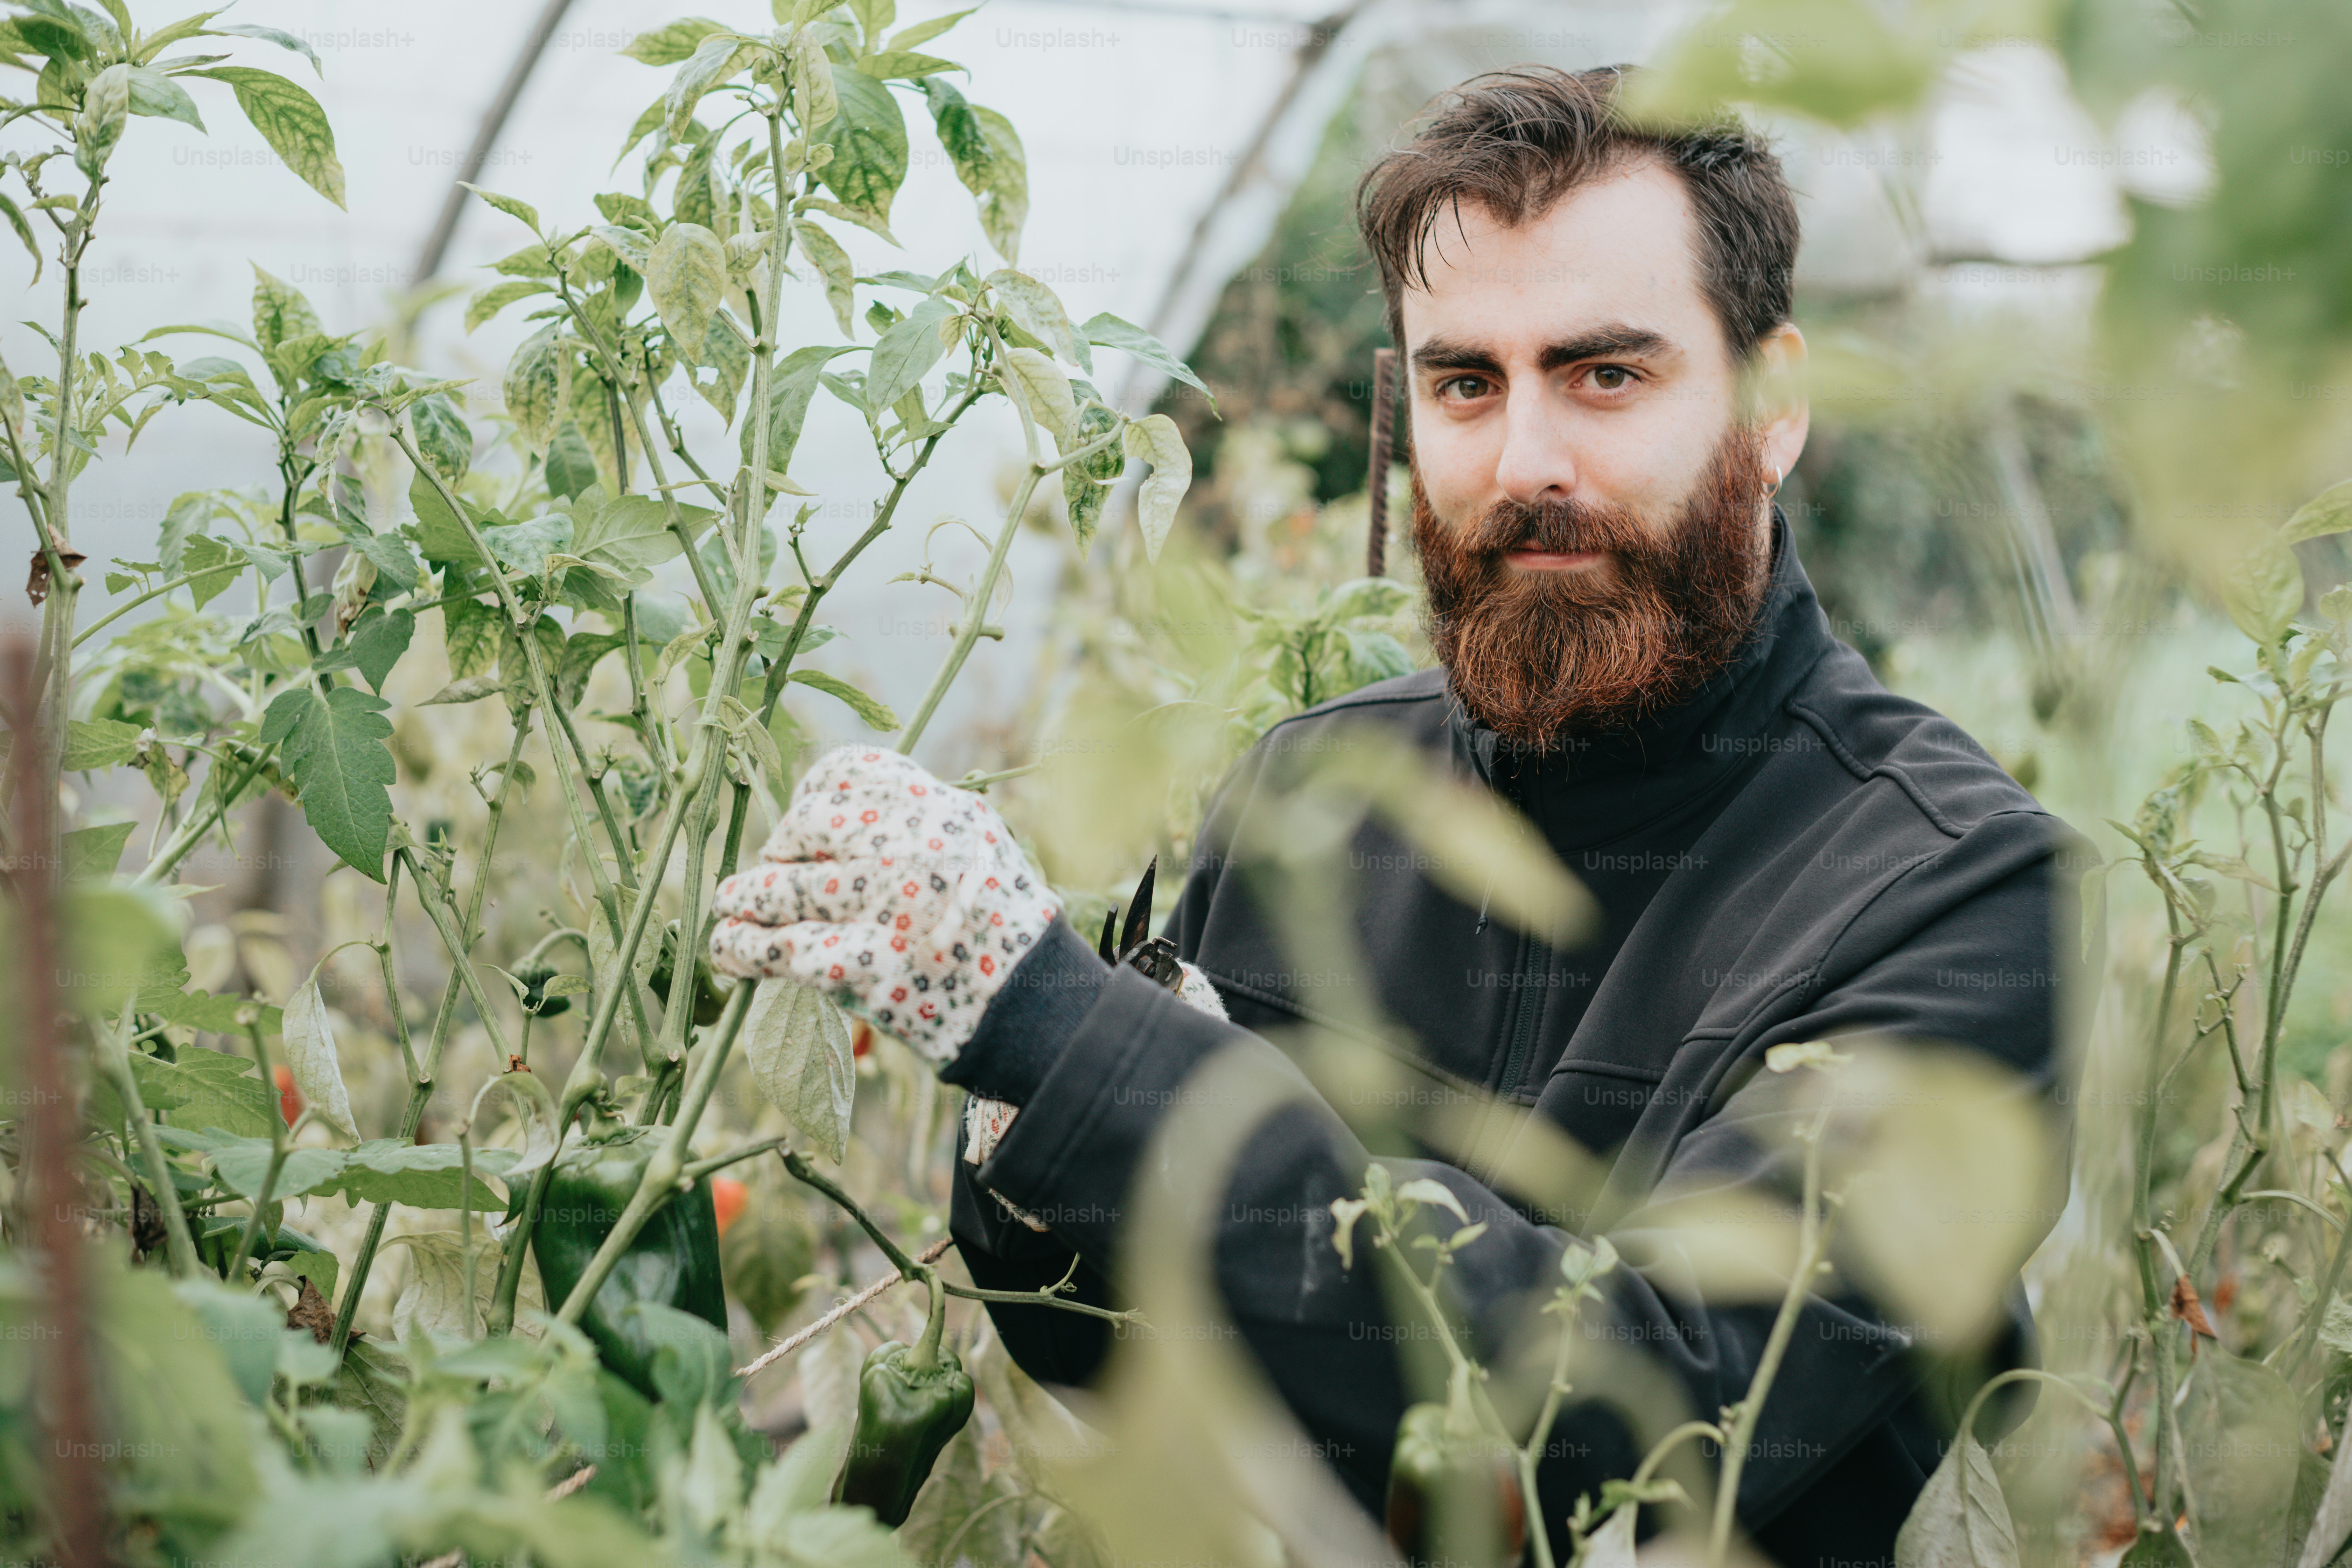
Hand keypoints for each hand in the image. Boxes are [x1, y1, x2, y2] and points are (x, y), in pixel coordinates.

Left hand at [708, 746, 1059, 1065]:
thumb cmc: (1000, 924)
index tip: (804, 824)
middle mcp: (905, 847)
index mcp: (937, 808)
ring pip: (779, 888)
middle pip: (807, 826)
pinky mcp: (856, 965)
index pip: (849, 773)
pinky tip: (731, 950)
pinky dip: (741, 947)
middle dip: (780, 849)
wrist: (1032, 1005)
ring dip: (744, 898)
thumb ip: (915, 823)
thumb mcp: (975, 845)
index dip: (813, 795)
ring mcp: (878, 906)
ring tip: (733, 906)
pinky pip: (776, 946)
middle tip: (772, 873)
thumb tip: (833, 821)